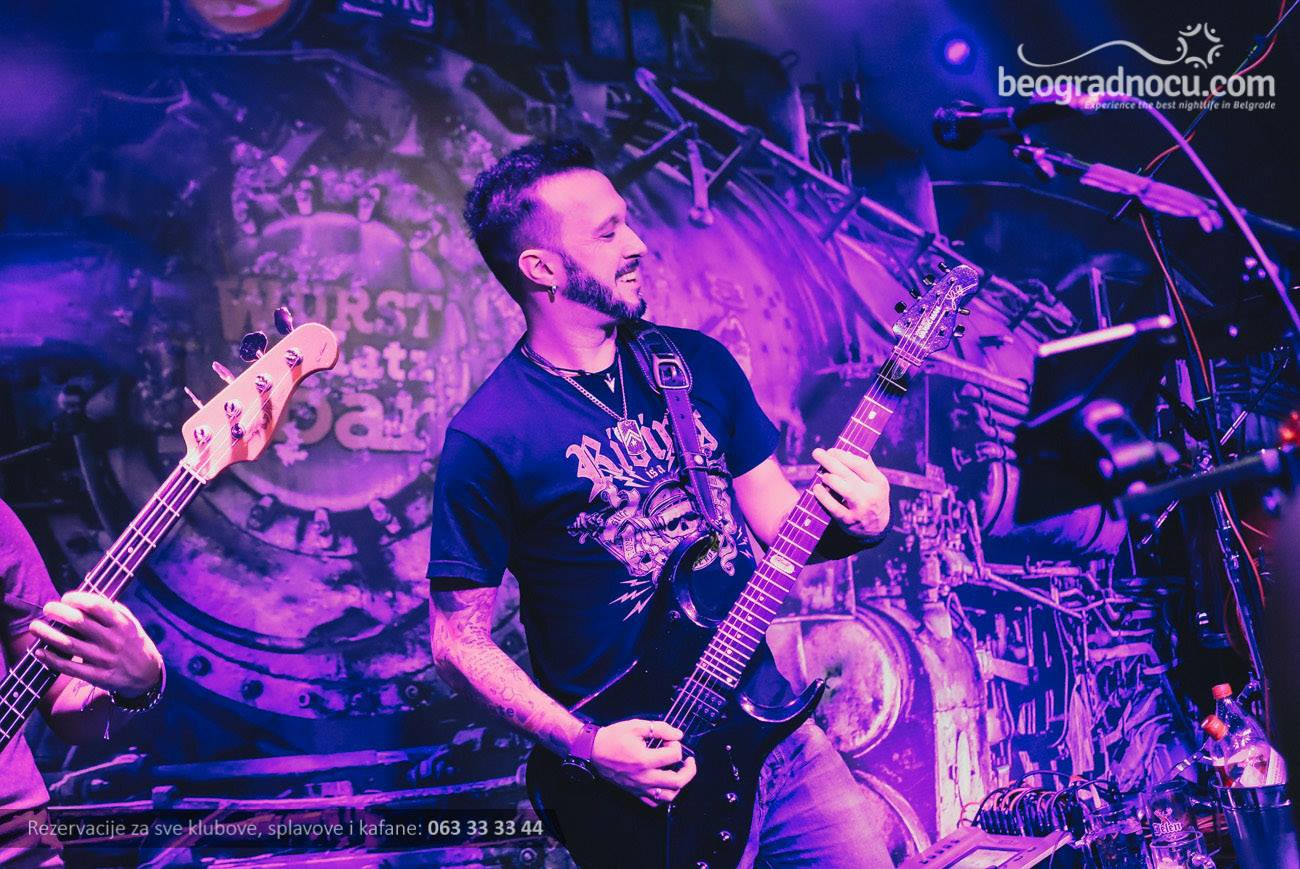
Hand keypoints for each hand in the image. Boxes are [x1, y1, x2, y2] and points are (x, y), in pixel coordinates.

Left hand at [29, 591, 163, 697]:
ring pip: (69, 644)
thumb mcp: (131, 624)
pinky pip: (69, 667)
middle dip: (58, 612)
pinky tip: (39, 652)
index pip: (96, 605)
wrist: (147, 675)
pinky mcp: (97, 676)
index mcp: (121, 624)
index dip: (77, 599)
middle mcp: (113, 640)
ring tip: (35, 627)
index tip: (66, 598)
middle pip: (78, 622)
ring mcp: (104, 659)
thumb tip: (87, 599)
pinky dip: (51, 659)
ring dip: (47, 634)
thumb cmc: (134, 644)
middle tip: (47, 608)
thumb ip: (113, 611)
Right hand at [589, 719, 697, 807]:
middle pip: (677, 781)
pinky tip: (665, 784)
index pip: (674, 755)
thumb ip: (659, 729)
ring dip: (679, 785)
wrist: (593, 750)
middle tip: (689, 760)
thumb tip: (678, 734)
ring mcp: (640, 787)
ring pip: (668, 796)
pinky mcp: (635, 792)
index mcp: (644, 760)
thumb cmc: (614, 737)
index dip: (676, 744)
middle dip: (689, 770)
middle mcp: (644, 777)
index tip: (670, 739)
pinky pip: (655, 802)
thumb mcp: (636, 726)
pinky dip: (665, 795)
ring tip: (679, 772)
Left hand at [810, 447, 889, 537]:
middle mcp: (871, 495)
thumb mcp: (875, 482)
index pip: (860, 464)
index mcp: (878, 482)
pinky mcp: (849, 521)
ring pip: (844, 490)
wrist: (876, 528)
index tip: (831, 450)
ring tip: (822, 474)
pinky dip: (824, 497)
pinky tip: (817, 488)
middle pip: (848, 474)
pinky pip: (834, 507)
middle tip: (817, 453)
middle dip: (830, 461)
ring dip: (830, 479)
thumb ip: (864, 465)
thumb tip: (846, 449)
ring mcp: (860, 509)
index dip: (843, 455)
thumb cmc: (871, 496)